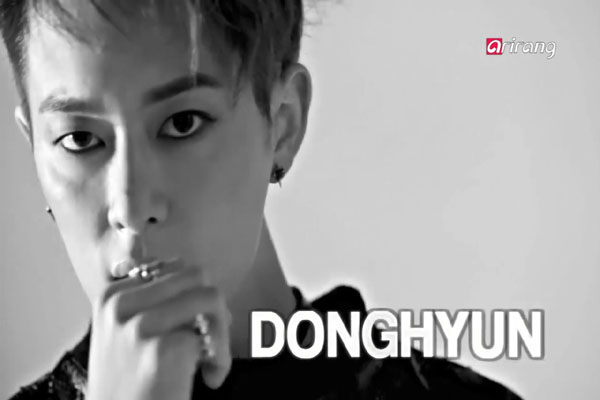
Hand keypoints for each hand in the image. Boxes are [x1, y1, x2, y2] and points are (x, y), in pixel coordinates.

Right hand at [86, 259, 232, 399]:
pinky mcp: (162, 349)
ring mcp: (140, 326)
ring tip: (212, 358)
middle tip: (211, 339)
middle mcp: (121, 305)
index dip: (195, 294)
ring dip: (222, 331)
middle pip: (196, 276)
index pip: (175, 268)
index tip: (197, 325)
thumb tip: (201, 282)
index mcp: (112, 296)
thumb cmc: (128, 386)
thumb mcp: (125, 334)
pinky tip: (210, 378)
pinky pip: (214, 338)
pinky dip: (222, 360)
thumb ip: (154, 302)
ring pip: (211, 297)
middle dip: (214, 306)